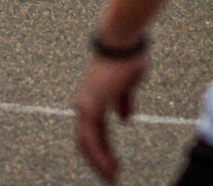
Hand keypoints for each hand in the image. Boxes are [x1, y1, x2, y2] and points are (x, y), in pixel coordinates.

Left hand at [73, 49, 149, 182]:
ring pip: (86, 144)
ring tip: (112, 177)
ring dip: (99, 163)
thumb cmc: (126, 58)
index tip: (114, 164)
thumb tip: (124, 118)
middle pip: (87, 141)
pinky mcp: (90, 106)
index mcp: (93, 100)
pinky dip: (100, 155)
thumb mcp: (127, 85)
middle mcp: (84, 104)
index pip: (94, 132)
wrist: (122, 41)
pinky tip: (110, 167)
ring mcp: (85, 105)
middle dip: (99, 161)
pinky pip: (91, 138)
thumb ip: (123, 101)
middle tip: (112, 176)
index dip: (102, 150)